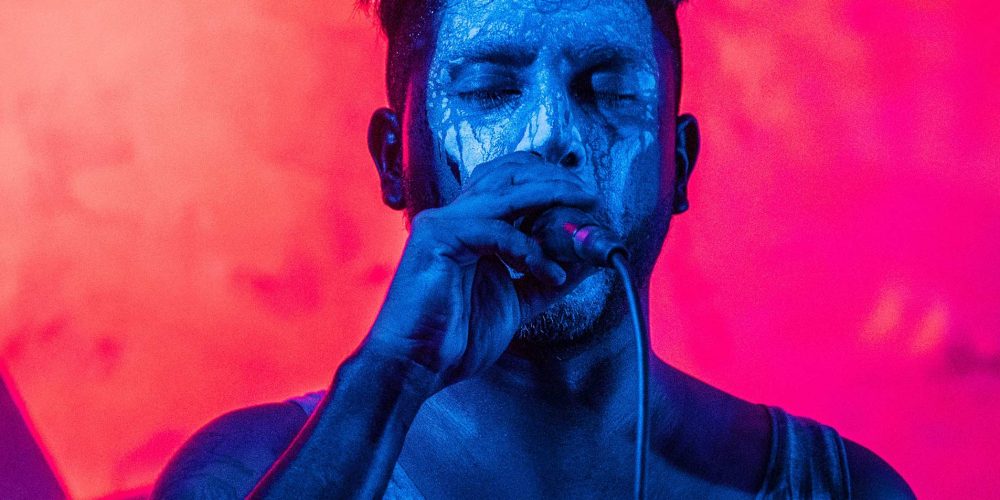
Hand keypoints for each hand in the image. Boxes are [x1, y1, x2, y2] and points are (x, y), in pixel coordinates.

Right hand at [362, 151, 596, 394]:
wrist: (417, 365)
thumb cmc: (454, 338)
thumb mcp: (516, 302)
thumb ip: (545, 278)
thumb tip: (582, 262)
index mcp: (467, 227)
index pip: (510, 183)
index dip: (550, 183)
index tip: (586, 200)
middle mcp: (453, 217)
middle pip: (511, 175)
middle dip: (557, 181)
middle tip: (591, 198)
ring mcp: (443, 223)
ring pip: (507, 191)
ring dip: (552, 197)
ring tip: (584, 213)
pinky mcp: (439, 238)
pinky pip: (498, 231)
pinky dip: (531, 251)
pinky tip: (550, 273)